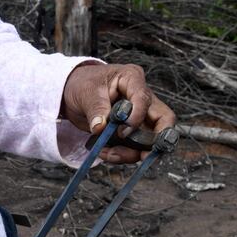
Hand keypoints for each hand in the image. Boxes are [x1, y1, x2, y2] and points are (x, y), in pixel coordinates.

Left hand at [62, 62, 176, 162]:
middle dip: (155, 141)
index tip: (121, 132)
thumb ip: (95, 109)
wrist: (73, 93)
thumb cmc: (83, 84)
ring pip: (150, 138)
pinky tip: (106, 153)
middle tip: (144, 156)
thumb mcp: (85, 92)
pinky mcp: (131, 131)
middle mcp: (141, 97)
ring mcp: (139, 115)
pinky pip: (135, 147)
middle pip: (163, 120)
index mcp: (132, 79)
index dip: (137, 118)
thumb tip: (100, 127)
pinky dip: (122, 154)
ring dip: (132, 152)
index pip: (144, 99)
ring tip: (109, 154)